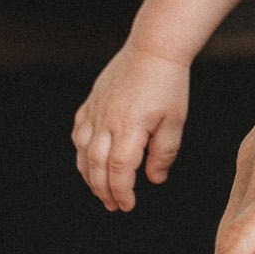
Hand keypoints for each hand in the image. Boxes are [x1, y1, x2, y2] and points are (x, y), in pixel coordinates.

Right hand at [73, 42, 189, 212]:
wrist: (153, 48)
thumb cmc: (169, 84)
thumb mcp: (175, 121)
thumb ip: (164, 153)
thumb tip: (154, 179)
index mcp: (129, 129)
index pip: (119, 171)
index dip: (121, 191)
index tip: (128, 205)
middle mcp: (106, 123)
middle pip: (97, 167)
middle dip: (104, 190)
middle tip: (113, 205)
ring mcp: (95, 112)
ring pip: (83, 153)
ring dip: (89, 176)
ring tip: (100, 189)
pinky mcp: (91, 102)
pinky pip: (79, 133)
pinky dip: (81, 151)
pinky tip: (89, 160)